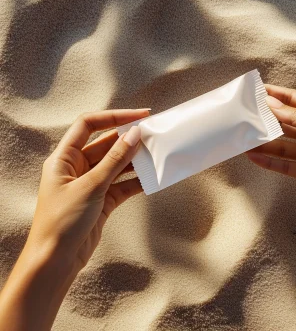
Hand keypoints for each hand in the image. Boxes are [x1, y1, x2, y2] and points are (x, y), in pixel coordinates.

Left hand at [0, 109, 147, 330]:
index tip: (139, 116)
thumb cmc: (62, 222)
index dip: (113, 117)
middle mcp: (77, 168)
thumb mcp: (90, 186)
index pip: (89, 125)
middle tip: (153, 134)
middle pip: (106, 144)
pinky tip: (152, 177)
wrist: (56, 262)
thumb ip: (115, 160)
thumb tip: (134, 135)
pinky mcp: (103, 200)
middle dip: (129, 139)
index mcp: (64, 158)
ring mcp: (91, 184)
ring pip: (117, 164)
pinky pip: (123, 184)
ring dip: (135, 160)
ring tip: (156, 153)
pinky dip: (137, 180)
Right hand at [247, 85, 295, 220]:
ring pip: (282, 145)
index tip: (255, 90)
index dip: (275, 95)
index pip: (294, 101)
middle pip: (285, 123)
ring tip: (243, 140)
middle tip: (243, 117)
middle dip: (265, 120)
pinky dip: (270, 162)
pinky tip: (254, 157)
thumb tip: (273, 104)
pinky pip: (285, 165)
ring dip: (264, 143)